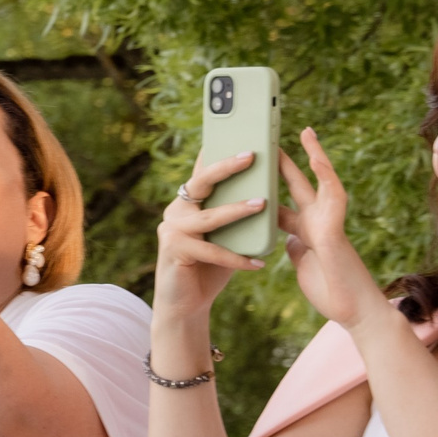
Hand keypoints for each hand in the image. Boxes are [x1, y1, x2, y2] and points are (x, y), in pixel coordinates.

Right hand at [153, 149, 268, 330]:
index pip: (204, 170)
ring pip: (209, 216)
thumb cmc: (209, 267)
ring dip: (237, 210)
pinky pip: (212, 251)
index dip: (218, 150)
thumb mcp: (225, 236)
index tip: (238, 132)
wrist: (185, 304)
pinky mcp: (174, 251)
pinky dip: (237, 258)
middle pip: (201, 182)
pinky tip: (257, 262)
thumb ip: (235, 216)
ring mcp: (172, 229)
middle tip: (251, 155)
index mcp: (188, 202)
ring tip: (263, 204)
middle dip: (227, 166)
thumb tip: (266, 196)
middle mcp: (176, 210)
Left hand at [276, 129, 390, 329]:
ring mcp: (328, 223)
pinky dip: (325, 175)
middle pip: (296, 185)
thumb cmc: (331, 291)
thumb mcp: (302, 264)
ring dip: (314, 156)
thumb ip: (295, 246)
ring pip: (320, 182)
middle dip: (283, 163)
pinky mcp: (334, 230)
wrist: (354, 314)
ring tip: (304, 133)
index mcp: (305, 231)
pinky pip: (331, 196)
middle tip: (271, 137)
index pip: (283, 203)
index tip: (252, 171)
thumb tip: (285, 237)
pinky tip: (317, 157)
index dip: (268, 187)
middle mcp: (317, 222)